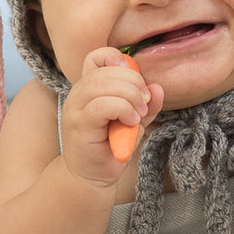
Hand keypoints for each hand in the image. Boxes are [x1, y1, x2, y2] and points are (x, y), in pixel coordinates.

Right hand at [60, 47, 163, 190]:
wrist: (92, 176)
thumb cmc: (111, 147)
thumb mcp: (134, 120)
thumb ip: (146, 104)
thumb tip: (157, 87)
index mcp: (89, 87)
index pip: (96, 56)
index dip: (116, 58)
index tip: (134, 77)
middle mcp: (78, 93)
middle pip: (106, 70)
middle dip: (134, 83)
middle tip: (145, 104)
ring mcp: (75, 108)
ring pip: (103, 85)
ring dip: (130, 96)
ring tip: (139, 115)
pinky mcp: (79, 124)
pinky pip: (102, 106)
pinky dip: (122, 109)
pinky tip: (130, 122)